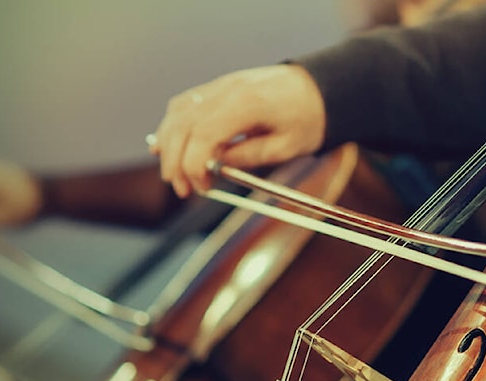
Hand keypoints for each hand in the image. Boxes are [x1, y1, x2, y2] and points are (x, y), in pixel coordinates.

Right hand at [150, 64, 326, 198]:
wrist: (317, 90)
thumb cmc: (307, 119)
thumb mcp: (286, 147)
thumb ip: (248, 157)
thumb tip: (214, 168)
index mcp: (248, 103)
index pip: (203, 134)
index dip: (194, 165)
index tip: (200, 187)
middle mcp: (227, 89)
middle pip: (182, 123)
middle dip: (175, 160)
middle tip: (183, 189)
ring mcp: (219, 85)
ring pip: (177, 112)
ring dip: (168, 145)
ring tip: (174, 174)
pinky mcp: (216, 88)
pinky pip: (184, 105)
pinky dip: (173, 127)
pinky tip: (170, 148)